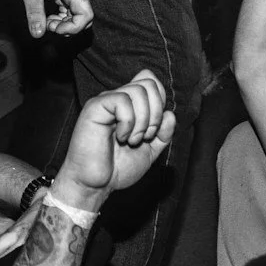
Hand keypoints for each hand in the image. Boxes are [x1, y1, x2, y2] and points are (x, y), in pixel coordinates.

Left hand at [10, 0, 91, 36]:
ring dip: (64, 22)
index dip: (73, 28)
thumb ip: (35, 13)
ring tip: (45, 20)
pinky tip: (48, 15)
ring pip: (78, 14)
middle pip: (84, 17)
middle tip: (48, 25)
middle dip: (68, 27)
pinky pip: (72, 8)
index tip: (54, 28)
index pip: (86, 16)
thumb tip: (37, 34)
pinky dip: (62, 16)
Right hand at [60, 71, 175, 200]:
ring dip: (143, 120)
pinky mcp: (94, 107)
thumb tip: (170, 114)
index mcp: (130, 106)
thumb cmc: (118, 168)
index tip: (155, 127)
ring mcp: (106, 102)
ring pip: (138, 91)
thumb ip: (163, 133)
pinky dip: (129, 122)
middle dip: (156, 113)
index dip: (160, 100)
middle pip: (148, 83)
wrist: (97, 184)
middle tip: (146, 136)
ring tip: (133, 140)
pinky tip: (121, 137)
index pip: (150, 81)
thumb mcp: (151, 151)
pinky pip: (122, 100)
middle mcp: (118, 99)